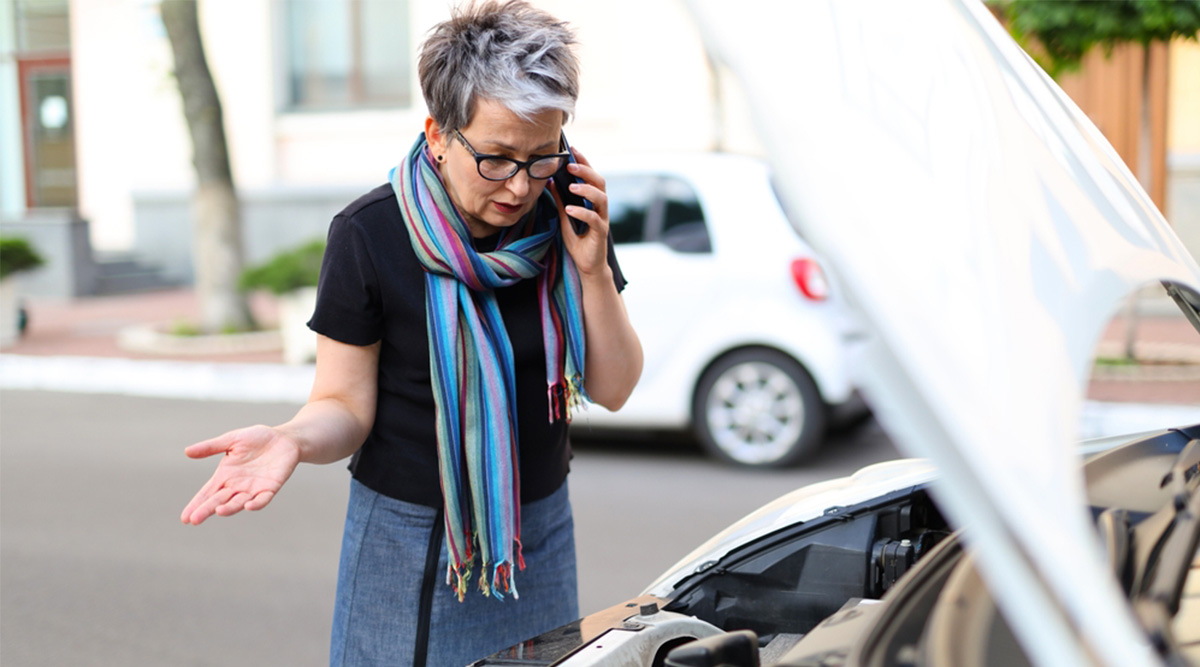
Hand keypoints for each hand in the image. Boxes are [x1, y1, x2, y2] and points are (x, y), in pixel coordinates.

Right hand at [180, 425, 300, 524]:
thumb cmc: (258, 438)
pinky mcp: (271, 487)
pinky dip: (256, 503)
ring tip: (219, 511)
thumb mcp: (232, 440)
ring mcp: (254, 488)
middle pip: (219, 501)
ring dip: (229, 508)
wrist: (284, 438)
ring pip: (239, 502)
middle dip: (207, 510)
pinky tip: (249, 505)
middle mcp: (237, 485)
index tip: (184, 518)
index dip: (196, 504)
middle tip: (194, 520)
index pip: (207, 493)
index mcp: (225, 476)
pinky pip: (263, 499)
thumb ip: (211, 447)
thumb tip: (187, 451)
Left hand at [549, 148, 609, 277]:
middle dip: (586, 172)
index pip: (591, 177)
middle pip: (600, 183)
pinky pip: (594, 219)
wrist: (587, 266)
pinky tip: (570, 209)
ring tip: (571, 186)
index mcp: (593, 202)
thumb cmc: (579, 242)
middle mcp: (601, 208)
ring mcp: (602, 220)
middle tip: (571, 166)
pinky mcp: (600, 233)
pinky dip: (582, 212)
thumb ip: (561, 202)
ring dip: (586, 190)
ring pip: (601, 199)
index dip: (584, 163)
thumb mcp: (565, 218)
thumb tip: (551, 183)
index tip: (573, 150)